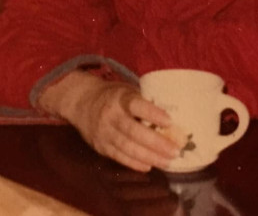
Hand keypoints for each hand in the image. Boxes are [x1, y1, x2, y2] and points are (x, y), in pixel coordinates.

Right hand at [40, 72, 178, 171]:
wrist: (81, 102)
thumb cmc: (112, 96)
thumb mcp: (126, 91)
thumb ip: (144, 102)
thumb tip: (174, 118)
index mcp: (119, 98)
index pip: (136, 105)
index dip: (152, 114)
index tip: (170, 121)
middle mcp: (110, 115)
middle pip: (133, 131)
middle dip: (156, 143)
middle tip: (175, 151)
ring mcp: (104, 132)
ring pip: (127, 148)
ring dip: (149, 157)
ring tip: (167, 162)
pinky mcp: (100, 146)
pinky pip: (119, 157)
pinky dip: (135, 163)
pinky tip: (149, 165)